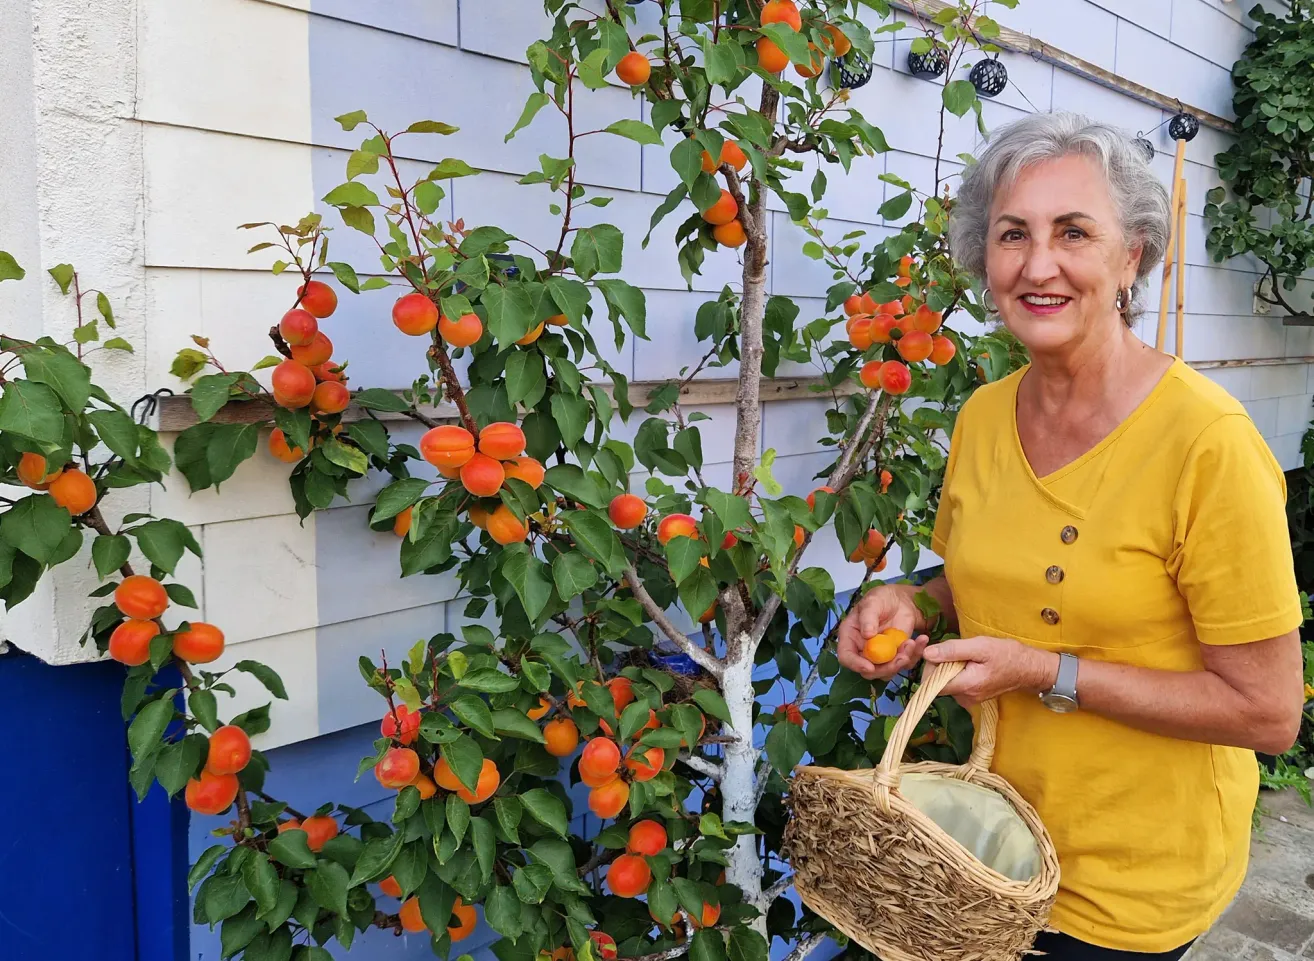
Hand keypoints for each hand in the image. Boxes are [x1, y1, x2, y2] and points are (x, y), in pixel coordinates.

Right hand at [837, 584, 929, 680]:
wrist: (901, 600)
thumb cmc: (882, 598)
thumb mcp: (873, 602)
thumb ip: (868, 617)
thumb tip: (867, 634)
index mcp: (850, 636)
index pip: (846, 656)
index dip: (856, 664)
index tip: (870, 667)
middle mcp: (862, 650)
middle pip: (869, 671)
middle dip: (886, 668)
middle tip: (902, 657)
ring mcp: (880, 655)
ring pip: (888, 672)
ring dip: (902, 662)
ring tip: (912, 643)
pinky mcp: (896, 656)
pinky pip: (905, 664)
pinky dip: (915, 655)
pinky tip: (921, 640)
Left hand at [923, 636, 1058, 705]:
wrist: (1029, 668)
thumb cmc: (1007, 655)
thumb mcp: (980, 646)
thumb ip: (952, 650)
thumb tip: (926, 653)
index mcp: (966, 686)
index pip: (932, 682)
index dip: (930, 665)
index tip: (939, 650)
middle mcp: (965, 698)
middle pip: (937, 683)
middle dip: (940, 664)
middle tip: (955, 650)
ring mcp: (969, 699)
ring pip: (946, 683)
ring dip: (949, 668)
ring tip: (966, 656)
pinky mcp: (972, 697)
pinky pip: (955, 684)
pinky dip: (957, 672)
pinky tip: (969, 663)